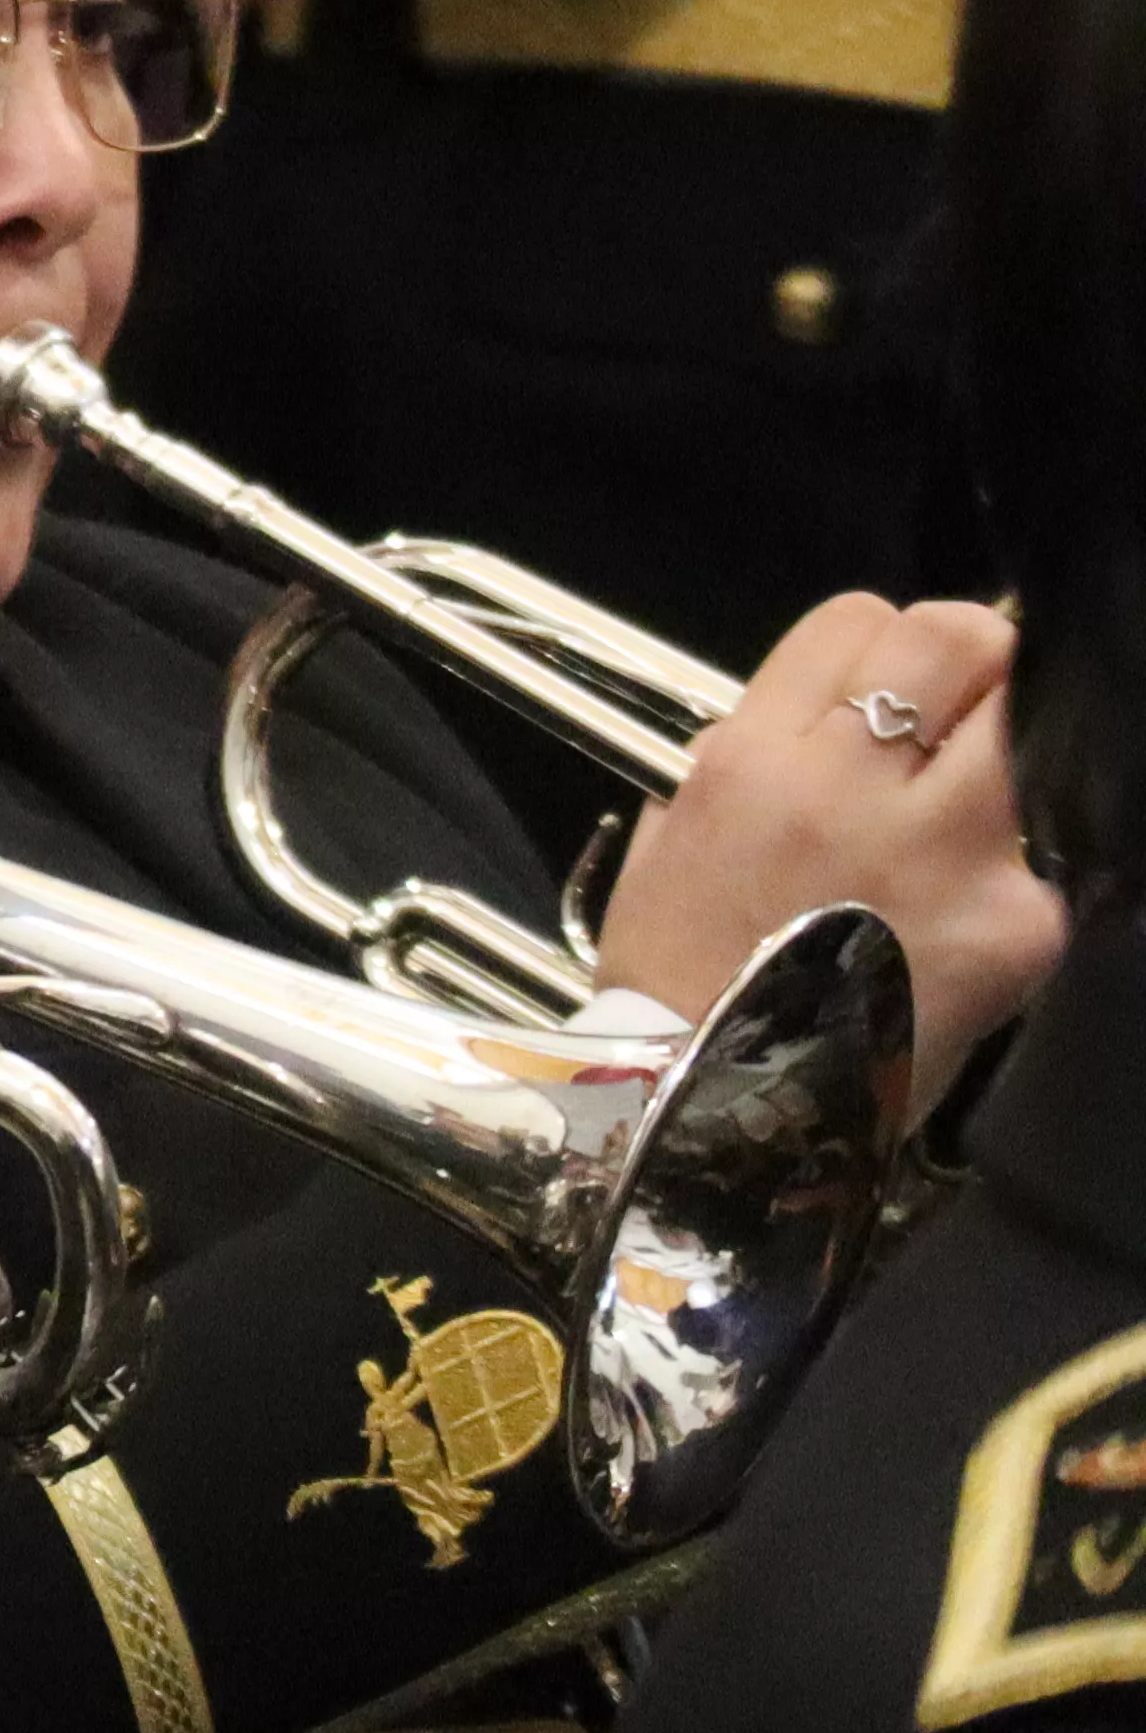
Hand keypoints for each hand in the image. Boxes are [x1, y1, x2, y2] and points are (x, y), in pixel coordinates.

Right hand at [601, 594, 1061, 1118]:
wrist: (717, 1112)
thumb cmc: (685, 970)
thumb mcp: (682, 825)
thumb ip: (760, 744)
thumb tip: (848, 701)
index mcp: (754, 758)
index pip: (860, 619)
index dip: (882, 648)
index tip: (887, 691)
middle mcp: (849, 787)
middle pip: (962, 640)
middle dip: (974, 662)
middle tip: (964, 711)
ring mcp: (947, 853)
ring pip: (1030, 723)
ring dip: (1011, 746)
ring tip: (975, 803)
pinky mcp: (1018, 924)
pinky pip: (1049, 851)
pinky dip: (1020, 868)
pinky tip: (972, 909)